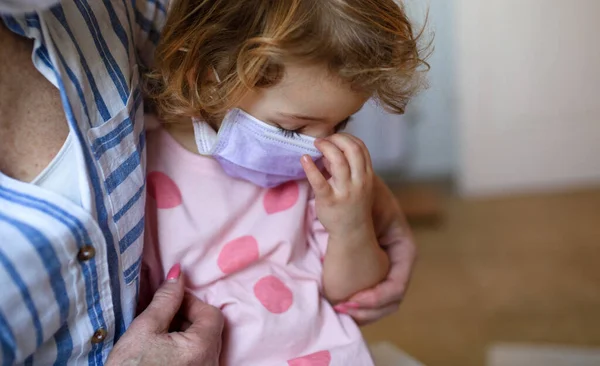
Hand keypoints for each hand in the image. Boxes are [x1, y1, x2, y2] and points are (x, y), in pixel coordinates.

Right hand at [107, 264, 223, 365]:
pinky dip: (184, 349)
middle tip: (161, 315)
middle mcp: (211, 363)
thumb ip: (165, 299)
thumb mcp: (144, 329)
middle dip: (187, 317)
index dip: (190, 302)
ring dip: (185, 333)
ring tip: (158, 334)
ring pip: (204, 344)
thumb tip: (178, 273)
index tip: (169, 300)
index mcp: (203, 347)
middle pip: (209, 329)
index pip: (211, 312)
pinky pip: (198, 358)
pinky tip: (162, 351)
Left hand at [301, 133, 374, 237]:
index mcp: (366, 175)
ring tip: (315, 144)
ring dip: (326, 148)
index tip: (334, 137)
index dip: (346, 137)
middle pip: (352, 150)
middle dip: (337, 139)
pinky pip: (319, 181)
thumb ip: (346, 166)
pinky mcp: (329, 200)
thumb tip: (329, 149)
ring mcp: (345, 191)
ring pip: (339, 161)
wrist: (352, 231)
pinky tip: (304, 159)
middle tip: (323, 140)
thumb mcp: (356, 183)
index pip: (361, 147)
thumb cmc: (353, 204)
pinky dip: (310, 167)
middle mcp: (358, 181)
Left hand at [334, 176, 416, 324]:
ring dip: (361, 312)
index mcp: (405, 248)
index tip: (350, 301)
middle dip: (367, 311)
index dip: (375, 299)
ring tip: (337, 309)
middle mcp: (399, 261)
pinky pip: (369, 293)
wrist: (355, 182)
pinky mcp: (373, 267)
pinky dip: (356, 303)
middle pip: (390, 301)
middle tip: (341, 309)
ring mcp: (387, 266)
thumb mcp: (365, 210)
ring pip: (380, 303)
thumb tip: (352, 255)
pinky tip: (337, 302)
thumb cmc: (362, 193)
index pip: (396, 286)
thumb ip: (360, 231)